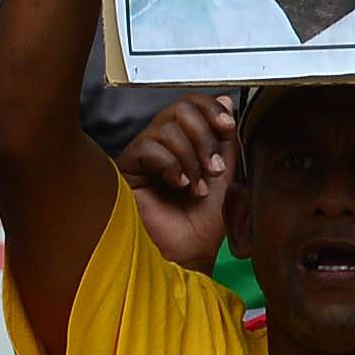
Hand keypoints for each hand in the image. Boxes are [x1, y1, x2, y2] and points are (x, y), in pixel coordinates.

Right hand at [121, 94, 235, 271]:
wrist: (188, 254)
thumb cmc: (202, 223)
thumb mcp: (224, 174)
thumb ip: (224, 140)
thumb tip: (227, 100)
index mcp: (184, 142)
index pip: (191, 104)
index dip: (211, 109)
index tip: (227, 127)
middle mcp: (160, 144)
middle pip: (180, 109)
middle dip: (204, 138)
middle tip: (212, 170)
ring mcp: (143, 155)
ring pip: (167, 127)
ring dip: (191, 158)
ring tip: (196, 187)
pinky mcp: (127, 168)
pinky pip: (149, 146)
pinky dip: (171, 165)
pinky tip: (177, 186)